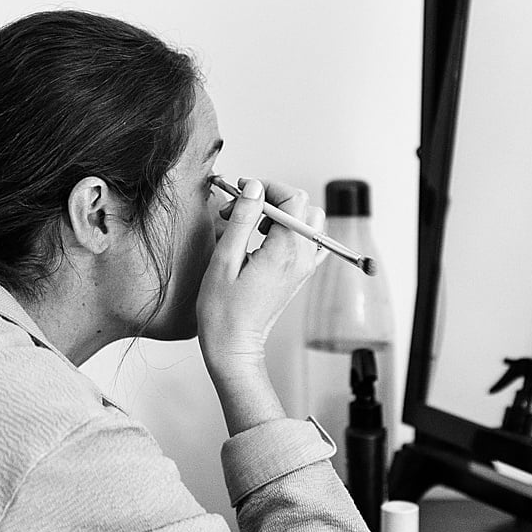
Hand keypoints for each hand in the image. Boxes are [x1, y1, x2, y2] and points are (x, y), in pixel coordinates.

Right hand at [196, 178, 324, 410]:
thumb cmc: (223, 312)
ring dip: (281, 213)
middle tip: (242, 209)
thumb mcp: (225, 260)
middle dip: (273, 198)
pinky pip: (307, 240)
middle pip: (304, 205)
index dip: (268, 186)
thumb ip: (242, 219)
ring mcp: (304, 267)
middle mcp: (301, 257)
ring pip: (308, 220)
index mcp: (285, 251)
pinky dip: (289, 230)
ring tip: (251, 226)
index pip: (293, 198)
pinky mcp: (299, 274)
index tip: (242, 191)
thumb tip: (253, 188)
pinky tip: (265, 239)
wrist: (235, 345)